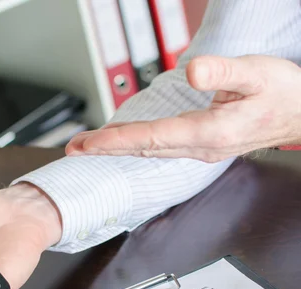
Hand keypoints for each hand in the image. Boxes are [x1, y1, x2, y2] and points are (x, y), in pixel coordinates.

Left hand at [66, 55, 300, 161]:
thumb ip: (224, 72)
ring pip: (149, 151)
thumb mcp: (257, 73)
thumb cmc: (283, 93)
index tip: (90, 143)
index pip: (153, 138)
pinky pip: (159, 149)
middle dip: (106, 148)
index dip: (118, 140)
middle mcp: (200, 147)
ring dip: (116, 148)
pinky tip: (122, 142)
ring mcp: (199, 150)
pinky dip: (134, 145)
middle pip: (143, 149)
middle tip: (73, 148)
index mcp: (210, 132)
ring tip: (87, 147)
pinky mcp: (199, 145)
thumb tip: (193, 71)